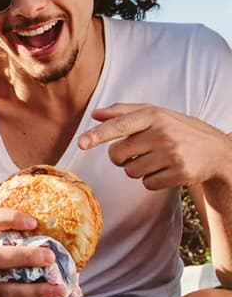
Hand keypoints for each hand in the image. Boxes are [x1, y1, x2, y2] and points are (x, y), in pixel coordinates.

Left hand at [79, 103, 231, 189]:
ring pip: (130, 172)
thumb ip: (123, 112)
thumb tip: (95, 114)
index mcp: (153, 116)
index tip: (81, 143)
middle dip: (121, 158)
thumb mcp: (154, 114)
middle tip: (138, 152)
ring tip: (156, 160)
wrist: (215, 150)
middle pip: (117, 155)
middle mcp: (163, 133)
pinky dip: (152, 180)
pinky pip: (147, 184)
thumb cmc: (177, 129)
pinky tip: (166, 170)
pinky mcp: (181, 173)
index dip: (98, 134)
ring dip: (137, 170)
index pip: (120, 125)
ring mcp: (173, 154)